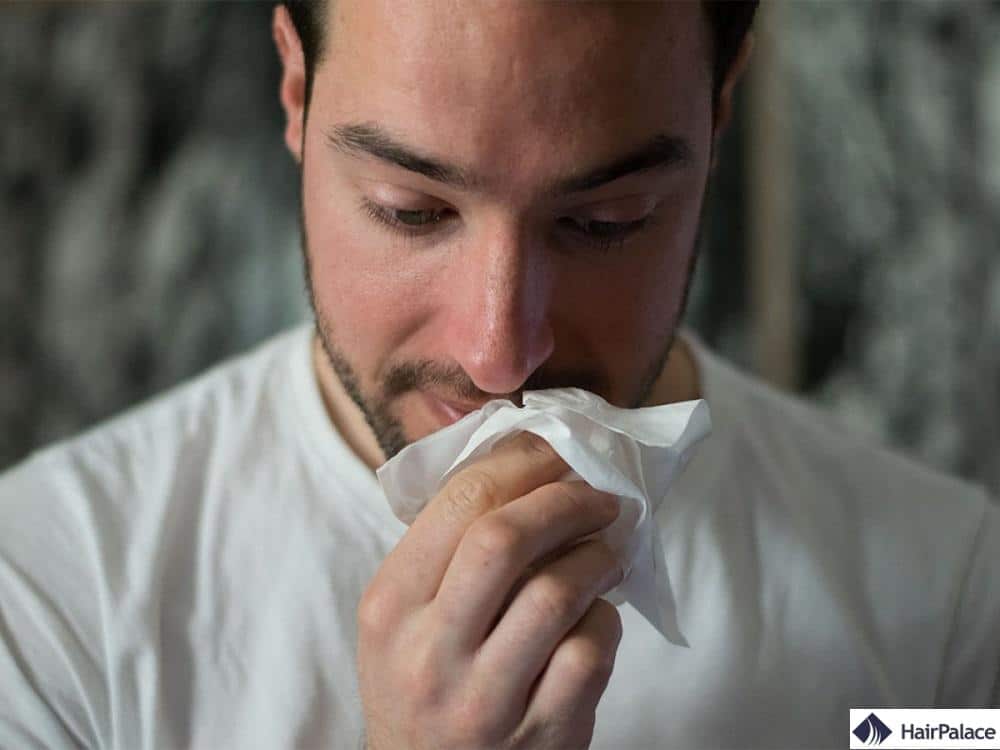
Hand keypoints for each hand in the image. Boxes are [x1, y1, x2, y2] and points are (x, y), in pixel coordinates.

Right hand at [357, 431, 624, 749]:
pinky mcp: (540, 734)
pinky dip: (605, 619)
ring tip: (607, 549)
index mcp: (390, 605)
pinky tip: (597, 614)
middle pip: (504, 539)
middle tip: (598, 496)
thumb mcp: (402, 617)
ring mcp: (484, 699)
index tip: (557, 452)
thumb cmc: (421, 682)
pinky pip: (590, 652)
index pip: (459, 502)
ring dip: (597, 557)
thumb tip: (528, 464)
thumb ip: (447, 549)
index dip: (522, 462)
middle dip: (565, 501)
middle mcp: (429, 652)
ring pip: (556, 594)